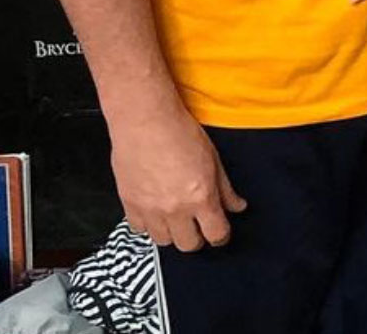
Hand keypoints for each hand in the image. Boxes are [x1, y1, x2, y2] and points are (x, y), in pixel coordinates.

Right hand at [109, 102, 246, 250]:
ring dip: (172, 233)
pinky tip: (156, 210)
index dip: (222, 236)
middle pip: (189, 245)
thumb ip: (225, 189)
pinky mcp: (130, 205)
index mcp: (200, 196)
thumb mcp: (214, 159)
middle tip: (199, 225)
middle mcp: (175, 208)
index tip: (221, 233)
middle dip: (198, 238)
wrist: (145, 121)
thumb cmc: (178, 132)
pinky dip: (149, 224)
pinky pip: (139, 229)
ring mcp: (150, 209)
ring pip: (163, 242)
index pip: (216, 234)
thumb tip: (236, 205)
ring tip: (177, 217)